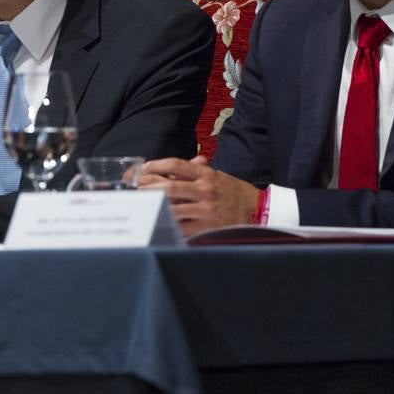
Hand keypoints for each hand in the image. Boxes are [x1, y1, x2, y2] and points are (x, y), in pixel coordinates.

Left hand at [139, 155, 259, 235]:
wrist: (260, 211)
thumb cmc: (235, 192)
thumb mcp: (218, 176)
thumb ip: (195, 171)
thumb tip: (172, 168)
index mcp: (207, 175)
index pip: (177, 165)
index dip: (156, 165)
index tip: (143, 167)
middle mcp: (205, 191)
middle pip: (170, 187)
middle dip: (148, 187)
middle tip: (133, 187)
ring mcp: (205, 211)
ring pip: (173, 209)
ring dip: (153, 207)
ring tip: (139, 205)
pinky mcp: (206, 228)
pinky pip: (182, 228)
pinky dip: (168, 225)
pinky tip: (155, 223)